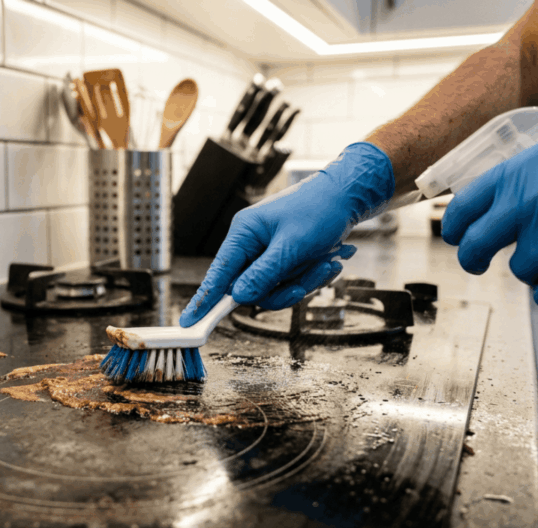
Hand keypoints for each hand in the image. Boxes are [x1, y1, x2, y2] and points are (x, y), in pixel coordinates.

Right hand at [179, 142, 394, 327]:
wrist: (348, 196)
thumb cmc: (320, 211)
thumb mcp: (292, 246)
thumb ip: (264, 274)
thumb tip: (239, 296)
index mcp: (244, 233)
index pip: (218, 273)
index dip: (204, 300)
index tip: (190, 322)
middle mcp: (251, 243)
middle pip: (251, 288)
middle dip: (283, 289)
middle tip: (304, 284)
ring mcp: (268, 251)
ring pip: (274, 288)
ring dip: (303, 282)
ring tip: (326, 263)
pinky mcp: (284, 257)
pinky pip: (290, 281)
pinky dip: (310, 276)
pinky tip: (328, 261)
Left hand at [442, 126, 537, 308]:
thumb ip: (528, 180)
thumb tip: (493, 207)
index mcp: (524, 169)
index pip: (464, 205)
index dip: (455, 227)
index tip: (456, 237)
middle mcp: (532, 198)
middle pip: (475, 245)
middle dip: (473, 259)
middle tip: (478, 264)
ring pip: (519, 271)